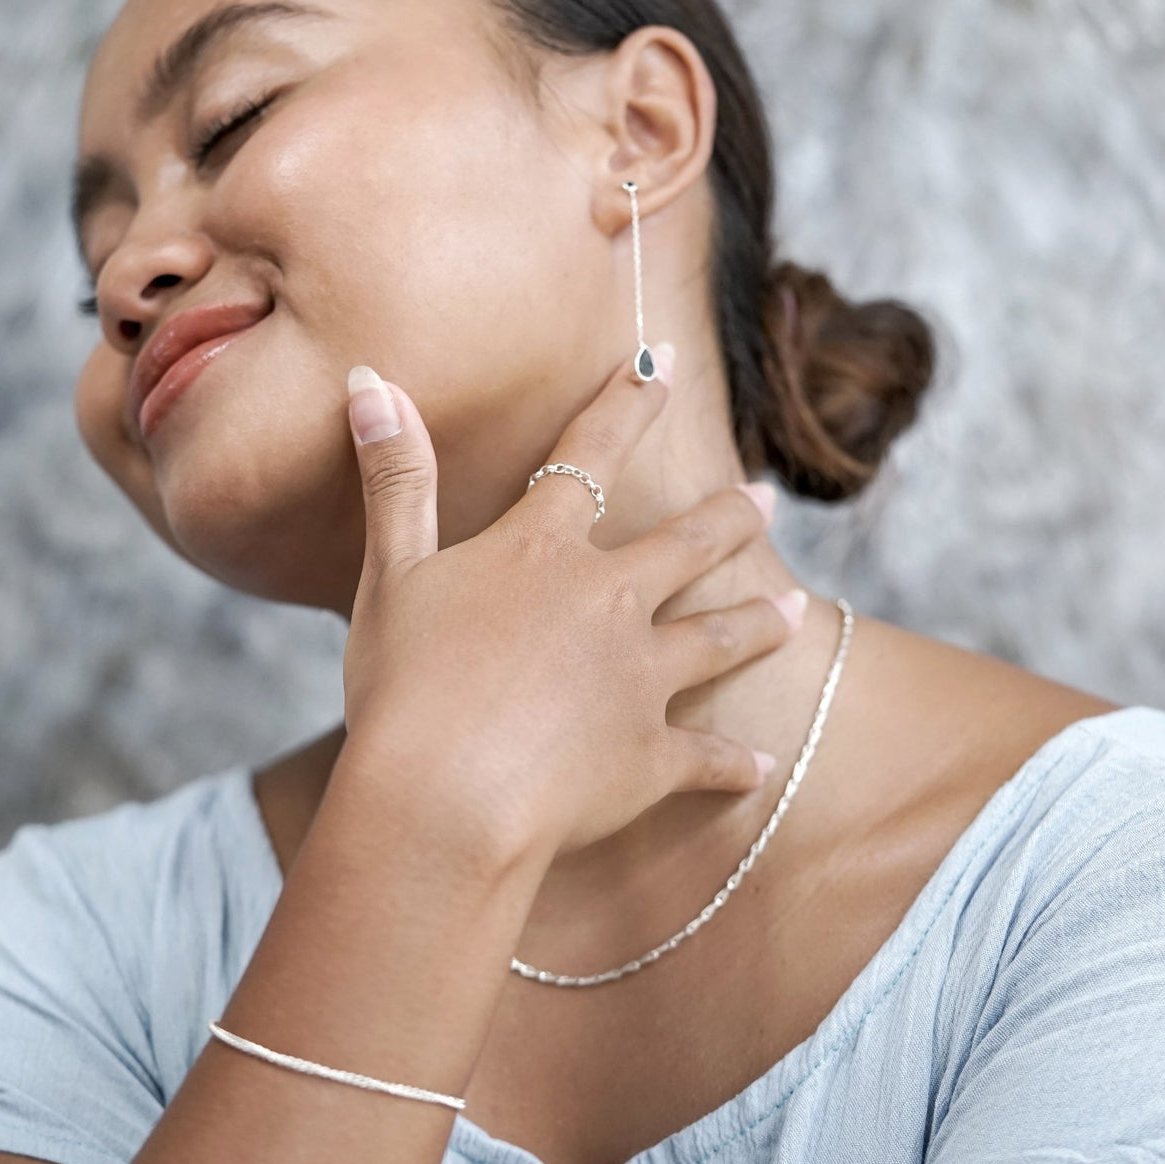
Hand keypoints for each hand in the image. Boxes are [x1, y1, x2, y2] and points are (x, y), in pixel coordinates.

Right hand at [340, 348, 802, 864]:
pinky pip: (707, 758)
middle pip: (685, 545)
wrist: (446, 801)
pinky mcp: (652, 756)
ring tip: (794, 610)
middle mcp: (608, 602)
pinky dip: (735, 765)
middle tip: (766, 499)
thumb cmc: (405, 688)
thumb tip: (369, 381)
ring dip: (758, 622)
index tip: (665, 363)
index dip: (627, 403)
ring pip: (718, 639)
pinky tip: (761, 769)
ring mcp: (640, 679)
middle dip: (729, 517)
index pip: (590, 456)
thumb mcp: (390, 573)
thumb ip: (396, 479)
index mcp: (543, 553)